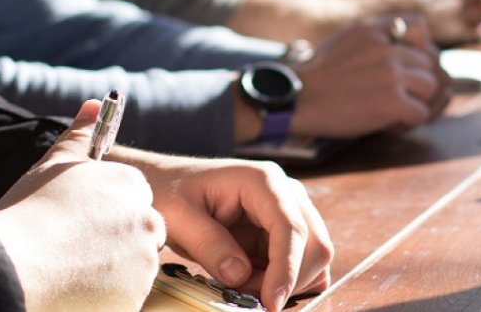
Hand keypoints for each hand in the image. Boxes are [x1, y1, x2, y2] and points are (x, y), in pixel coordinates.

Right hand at [0, 100, 165, 311]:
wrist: (13, 266)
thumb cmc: (29, 212)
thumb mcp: (54, 164)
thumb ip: (80, 134)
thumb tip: (94, 104)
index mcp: (130, 185)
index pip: (134, 198)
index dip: (107, 212)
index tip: (83, 223)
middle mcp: (146, 221)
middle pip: (140, 232)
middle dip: (116, 241)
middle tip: (76, 249)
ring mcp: (143, 262)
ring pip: (135, 266)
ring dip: (112, 269)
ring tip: (71, 268)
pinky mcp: (136, 297)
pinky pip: (127, 295)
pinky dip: (108, 295)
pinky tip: (75, 289)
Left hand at [135, 154, 332, 311]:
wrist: (167, 183)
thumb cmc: (170, 192)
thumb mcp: (178, 217)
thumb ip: (208, 244)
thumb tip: (240, 275)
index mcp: (262, 181)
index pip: (291, 227)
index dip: (286, 268)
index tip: (271, 302)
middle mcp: (285, 192)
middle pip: (314, 243)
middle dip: (287, 279)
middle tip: (246, 295)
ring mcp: (288, 211)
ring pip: (313, 257)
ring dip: (286, 282)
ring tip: (244, 285)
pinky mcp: (283, 231)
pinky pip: (302, 263)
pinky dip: (286, 280)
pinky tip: (255, 281)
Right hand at [290, 16, 451, 137]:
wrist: (296, 99)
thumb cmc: (317, 77)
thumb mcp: (344, 41)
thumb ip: (374, 40)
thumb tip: (406, 54)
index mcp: (374, 29)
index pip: (419, 27)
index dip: (419, 47)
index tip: (405, 64)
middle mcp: (387, 47)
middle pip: (429, 63)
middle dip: (418, 83)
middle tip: (396, 97)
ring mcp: (391, 74)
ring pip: (431, 88)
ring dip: (416, 103)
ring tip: (392, 111)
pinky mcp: (392, 102)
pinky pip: (420, 114)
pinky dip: (407, 123)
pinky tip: (387, 124)